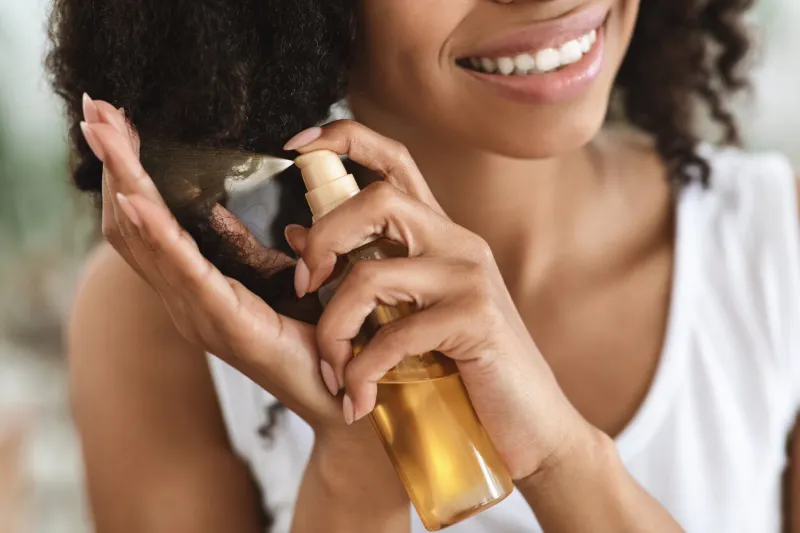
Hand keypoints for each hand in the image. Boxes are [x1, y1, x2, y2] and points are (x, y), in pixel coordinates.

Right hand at [77, 96, 355, 437]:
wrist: (345, 393)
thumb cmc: (320, 338)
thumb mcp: (290, 285)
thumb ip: (267, 256)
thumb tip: (270, 225)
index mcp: (198, 287)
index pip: (149, 222)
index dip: (130, 173)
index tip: (117, 124)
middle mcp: (185, 299)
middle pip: (133, 222)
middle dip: (116, 163)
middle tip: (95, 109)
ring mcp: (197, 312)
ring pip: (146, 238)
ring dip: (125, 180)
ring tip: (105, 131)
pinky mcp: (224, 323)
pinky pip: (184, 270)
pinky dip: (156, 232)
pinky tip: (135, 198)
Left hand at [283, 120, 591, 479]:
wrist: (530, 423)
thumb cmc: (461, 368)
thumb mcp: (408, 311)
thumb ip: (362, 270)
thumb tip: (297, 233)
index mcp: (438, 234)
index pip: (393, 159)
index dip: (342, 139)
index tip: (293, 148)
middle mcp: (457, 242)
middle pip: (375, 200)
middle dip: (322, 240)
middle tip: (305, 288)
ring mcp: (470, 278)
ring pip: (371, 275)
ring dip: (333, 330)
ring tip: (334, 371)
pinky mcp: (477, 320)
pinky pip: (394, 335)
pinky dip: (363, 371)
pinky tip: (359, 398)